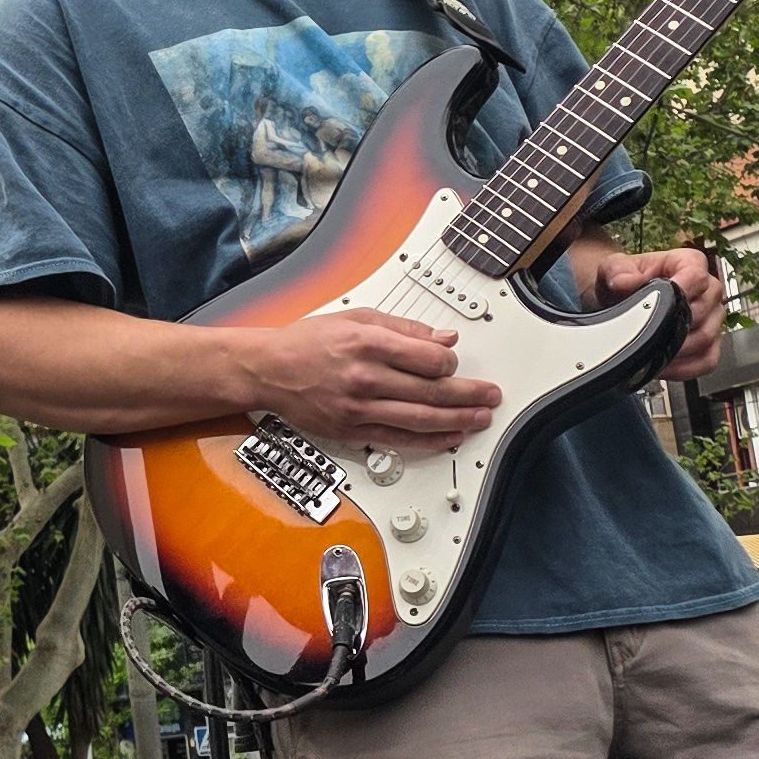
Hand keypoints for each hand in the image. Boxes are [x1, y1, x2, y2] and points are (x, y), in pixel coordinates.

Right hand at [243, 307, 503, 451]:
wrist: (267, 370)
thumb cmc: (308, 342)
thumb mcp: (356, 317)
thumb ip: (404, 328)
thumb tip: (444, 337)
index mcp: (368, 343)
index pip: (430, 358)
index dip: (451, 361)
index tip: (454, 361)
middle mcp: (366, 377)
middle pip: (432, 391)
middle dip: (469, 395)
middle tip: (490, 396)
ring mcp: (359, 408)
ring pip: (421, 419)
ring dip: (458, 421)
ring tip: (480, 419)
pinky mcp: (352, 431)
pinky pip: (399, 440)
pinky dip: (429, 441)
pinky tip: (448, 438)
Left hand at [569, 236, 726, 378]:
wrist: (620, 300)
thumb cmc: (624, 282)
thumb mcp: (614, 269)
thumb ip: (618, 272)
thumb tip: (626, 283)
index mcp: (690, 263)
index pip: (696, 277)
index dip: (679, 293)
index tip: (658, 306)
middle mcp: (709, 290)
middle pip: (701, 313)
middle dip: (671, 327)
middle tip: (646, 335)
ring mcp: (713, 318)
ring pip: (706, 339)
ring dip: (677, 351)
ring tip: (651, 353)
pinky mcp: (711, 344)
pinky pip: (707, 361)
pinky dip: (685, 369)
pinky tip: (662, 367)